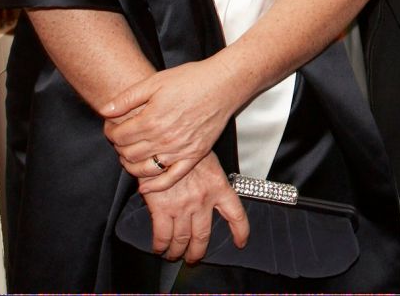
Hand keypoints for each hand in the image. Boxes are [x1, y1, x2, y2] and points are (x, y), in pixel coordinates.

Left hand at [104, 57, 245, 193]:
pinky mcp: (194, 156)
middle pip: (129, 154)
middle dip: (119, 148)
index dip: (110, 132)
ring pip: (145, 169)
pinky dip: (155, 185)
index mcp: (151, 120)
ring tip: (130, 157)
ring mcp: (179, 150)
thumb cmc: (190, 79)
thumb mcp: (155, 81)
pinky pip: (170, 178)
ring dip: (131, 166)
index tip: (111, 127)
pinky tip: (144, 185)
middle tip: (121, 139)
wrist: (222, 85)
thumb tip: (104, 111)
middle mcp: (163, 139)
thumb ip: (127, 98)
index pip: (119, 136)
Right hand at [142, 151, 247, 265]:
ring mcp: (182, 207)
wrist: (164, 142)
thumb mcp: (207, 157)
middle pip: (203, 236)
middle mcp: (202, 200)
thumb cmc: (185, 146)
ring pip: (182, 240)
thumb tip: (212, 189)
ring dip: (177, 252)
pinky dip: (160, 245)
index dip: (240, 232)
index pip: (236, 214)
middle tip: (193, 257)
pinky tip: (159, 247)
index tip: (241, 242)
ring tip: (174, 255)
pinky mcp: (162, 209)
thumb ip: (211, 178)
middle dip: (197, 252)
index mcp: (218, 186)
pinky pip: (162, 236)